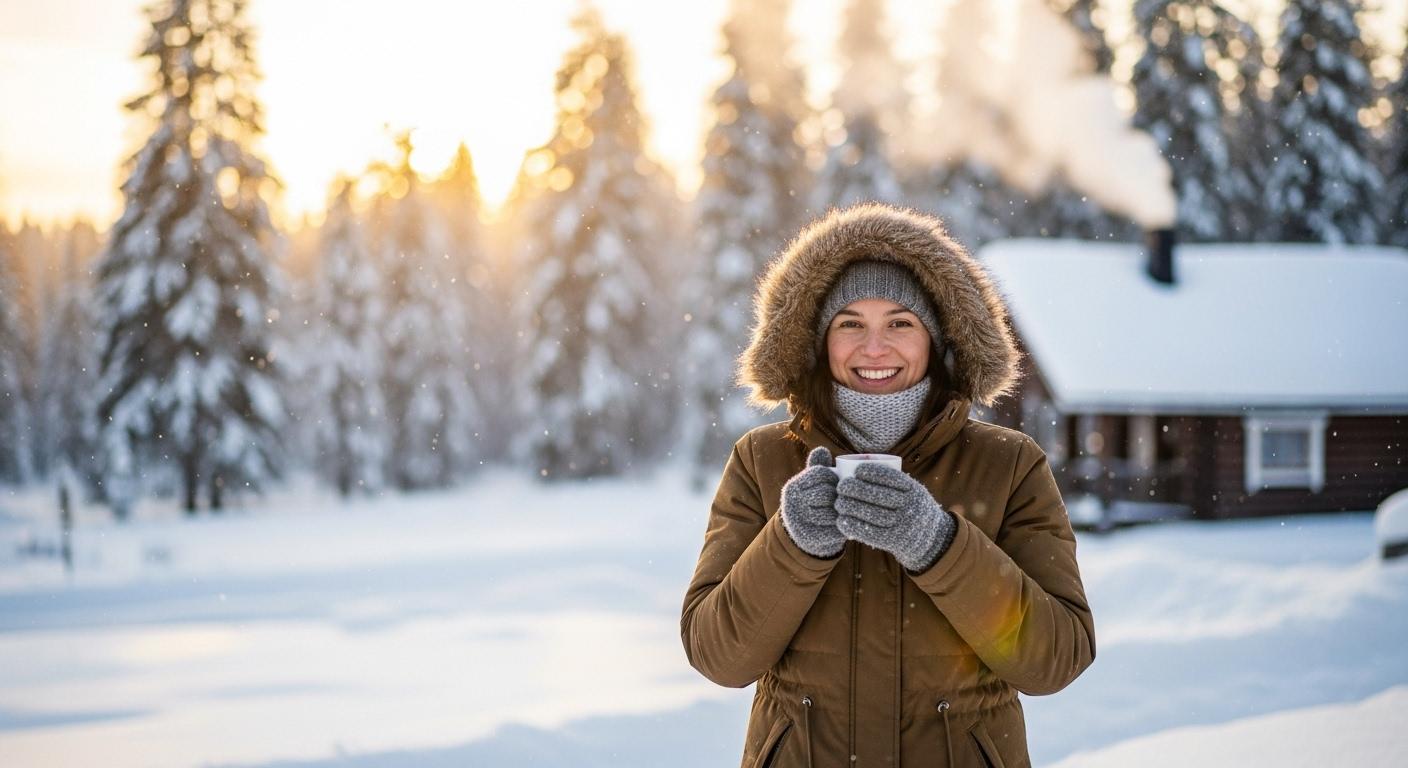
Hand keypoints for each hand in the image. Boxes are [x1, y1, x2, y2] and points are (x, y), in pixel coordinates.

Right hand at [780, 447, 844, 557]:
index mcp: (793, 487)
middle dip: (839, 495)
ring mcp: (799, 522)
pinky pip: (835, 529)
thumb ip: (818, 467)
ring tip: (842, 511)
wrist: (803, 536)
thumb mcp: (812, 484)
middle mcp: (792, 504)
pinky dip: (843, 527)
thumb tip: (821, 449)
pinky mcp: (810, 538)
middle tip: (842, 499)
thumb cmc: (812, 503)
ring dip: (842, 512)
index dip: (835, 477)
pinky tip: (842, 525)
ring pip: (833, 512)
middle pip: (828, 493)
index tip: (837, 484)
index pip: (821, 473)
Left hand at [836, 462, 956, 571]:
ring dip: (851, 507)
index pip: (892, 478)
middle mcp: (910, 507)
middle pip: (879, 495)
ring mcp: (903, 525)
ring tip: (839, 502)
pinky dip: (854, 526)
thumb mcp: (913, 491)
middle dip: (856, 489)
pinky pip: (871, 534)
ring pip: (873, 514)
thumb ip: (894, 482)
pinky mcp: (894, 541)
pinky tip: (842, 521)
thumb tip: (859, 465)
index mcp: (914, 491)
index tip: (857, 470)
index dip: (872, 472)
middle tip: (841, 486)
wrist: (931, 538)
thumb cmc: (913, 508)